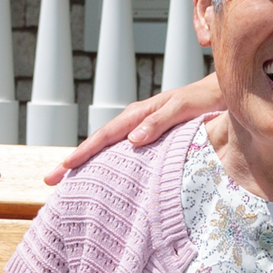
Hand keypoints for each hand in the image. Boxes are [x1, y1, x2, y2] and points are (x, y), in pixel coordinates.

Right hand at [52, 76, 220, 177]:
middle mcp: (135, 120)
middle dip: (74, 161)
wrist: (223, 92)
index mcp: (139, 114)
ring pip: (107, 146)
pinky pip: (122, 150)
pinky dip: (107, 161)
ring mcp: (141, 127)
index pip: (104, 136)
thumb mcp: (184, 108)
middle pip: (98, 142)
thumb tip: (132, 140)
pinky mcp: (150, 135)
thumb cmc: (205, 99)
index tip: (63, 169)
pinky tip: (103, 174)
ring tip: (68, 180)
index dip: (82, 153)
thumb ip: (159, 122)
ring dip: (88, 162)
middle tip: (50, 179)